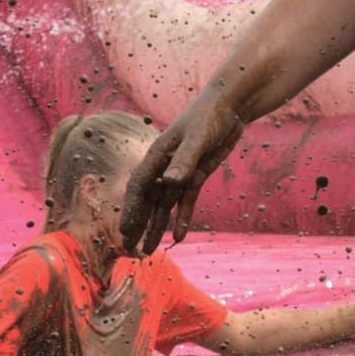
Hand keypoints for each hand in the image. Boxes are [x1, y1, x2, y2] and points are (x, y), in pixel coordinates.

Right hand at [119, 94, 244, 256]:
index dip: (132, 210)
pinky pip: (185, 201)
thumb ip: (184, 160)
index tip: (125, 231)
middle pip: (147, 200)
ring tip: (149, 250)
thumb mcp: (198, 138)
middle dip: (138, 224)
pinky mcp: (195, 175)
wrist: (229, 106)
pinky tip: (179, 236)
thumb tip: (170, 182)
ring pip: (164, 205)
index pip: (139, 187)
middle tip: (129, 248)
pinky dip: (182, 218)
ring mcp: (179, 172)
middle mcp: (164, 166)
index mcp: (157, 155)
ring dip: (156, 226)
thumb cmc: (209, 116)